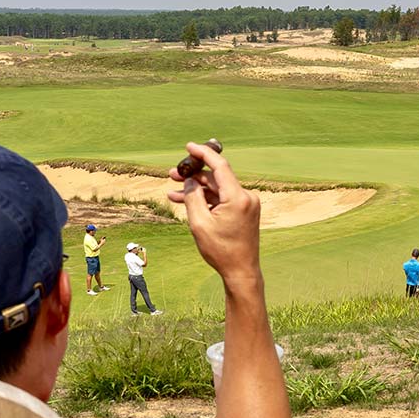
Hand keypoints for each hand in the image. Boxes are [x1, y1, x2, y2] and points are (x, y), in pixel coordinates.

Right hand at [168, 141, 260, 284]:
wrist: (240, 271)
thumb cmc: (221, 251)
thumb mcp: (199, 223)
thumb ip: (193, 197)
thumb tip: (190, 179)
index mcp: (238, 197)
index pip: (220, 166)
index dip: (203, 153)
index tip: (188, 147)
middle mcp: (246, 197)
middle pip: (216, 178)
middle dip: (193, 176)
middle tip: (171, 174)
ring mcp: (247, 204)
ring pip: (217, 189)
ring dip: (197, 190)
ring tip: (173, 193)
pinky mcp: (244, 211)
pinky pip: (223, 199)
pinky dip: (207, 200)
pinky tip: (187, 202)